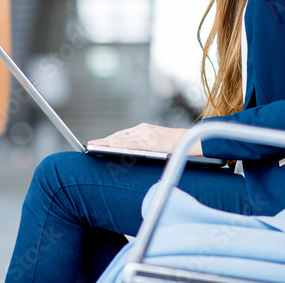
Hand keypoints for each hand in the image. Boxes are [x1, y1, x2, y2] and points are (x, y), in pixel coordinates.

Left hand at [88, 123, 202, 156]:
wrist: (194, 142)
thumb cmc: (177, 146)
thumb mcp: (158, 144)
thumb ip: (145, 146)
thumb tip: (130, 155)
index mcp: (145, 130)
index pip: (122, 135)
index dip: (109, 139)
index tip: (97, 143)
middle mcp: (144, 129)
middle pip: (119, 136)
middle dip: (104, 140)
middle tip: (90, 145)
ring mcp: (147, 134)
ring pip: (123, 139)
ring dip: (107, 143)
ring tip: (95, 147)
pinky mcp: (152, 141)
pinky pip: (132, 144)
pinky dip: (119, 146)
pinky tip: (111, 148)